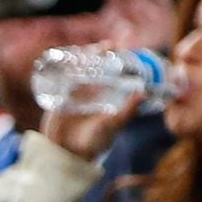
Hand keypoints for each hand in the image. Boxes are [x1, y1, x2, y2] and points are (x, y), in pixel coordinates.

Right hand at [39, 39, 139, 161]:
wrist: (67, 157)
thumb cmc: (95, 143)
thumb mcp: (112, 125)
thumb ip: (128, 112)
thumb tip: (144, 93)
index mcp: (106, 93)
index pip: (111, 69)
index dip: (113, 56)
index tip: (117, 45)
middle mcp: (91, 90)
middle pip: (94, 64)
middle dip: (97, 53)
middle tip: (104, 46)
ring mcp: (74, 93)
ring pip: (77, 69)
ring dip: (80, 57)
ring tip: (85, 52)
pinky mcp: (57, 98)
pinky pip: (58, 79)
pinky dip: (60, 68)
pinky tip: (61, 60)